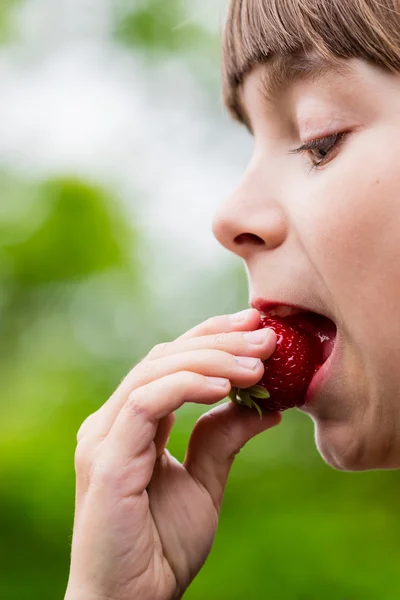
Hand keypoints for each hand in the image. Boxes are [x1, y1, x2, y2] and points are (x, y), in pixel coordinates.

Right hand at [65, 308, 279, 599]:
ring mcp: (104, 436)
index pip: (170, 361)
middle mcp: (113, 421)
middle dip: (218, 340)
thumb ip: (221, 439)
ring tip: (257, 363)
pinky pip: (146, 403)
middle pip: (164, 356)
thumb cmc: (161, 548)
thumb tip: (265, 405)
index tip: (255, 327)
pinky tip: (224, 387)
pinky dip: (186, 385)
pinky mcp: (104, 458)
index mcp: (132, 423)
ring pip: (155, 370)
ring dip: (210, 359)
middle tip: (266, 336)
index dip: (211, 336)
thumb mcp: (204, 483)